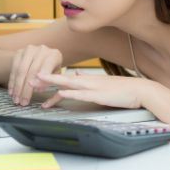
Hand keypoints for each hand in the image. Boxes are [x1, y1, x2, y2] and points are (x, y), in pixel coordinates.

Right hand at [9, 45, 61, 105]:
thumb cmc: (52, 69)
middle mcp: (42, 50)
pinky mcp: (19, 52)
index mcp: (54, 55)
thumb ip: (49, 81)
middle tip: (23, 102)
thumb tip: (37, 89)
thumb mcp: (55, 76)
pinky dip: (12, 82)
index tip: (35, 91)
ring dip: (17, 87)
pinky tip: (11, 92)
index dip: (40, 79)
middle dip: (26, 89)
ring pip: (21, 70)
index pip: (46, 67)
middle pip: (32, 71)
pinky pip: (14, 68)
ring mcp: (29, 50)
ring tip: (16, 99)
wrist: (43, 56)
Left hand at [33, 72, 154, 108]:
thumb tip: (77, 74)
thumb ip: (89, 79)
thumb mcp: (104, 83)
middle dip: (45, 78)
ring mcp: (92, 87)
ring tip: (37, 86)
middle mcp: (88, 81)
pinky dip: (68, 93)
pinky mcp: (98, 95)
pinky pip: (80, 93)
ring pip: (67, 84)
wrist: (140, 90)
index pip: (66, 78)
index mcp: (89, 80)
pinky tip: (59, 93)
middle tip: (29, 77)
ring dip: (51, 85)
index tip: (37, 77)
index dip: (51, 78)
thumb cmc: (124, 90)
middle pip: (62, 78)